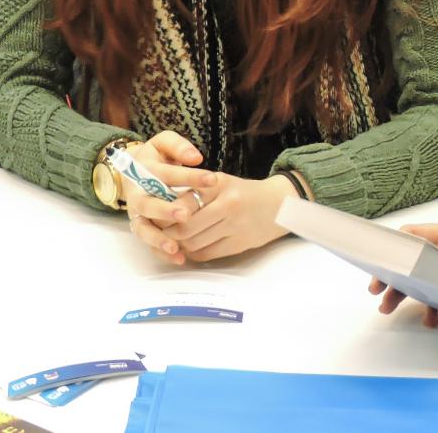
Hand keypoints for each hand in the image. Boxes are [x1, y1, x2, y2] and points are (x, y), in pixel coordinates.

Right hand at [122, 130, 217, 266]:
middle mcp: (137, 195)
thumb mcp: (164, 143)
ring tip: (177, 247)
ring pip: (144, 229)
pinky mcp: (141, 228)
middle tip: (186, 215)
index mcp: (145, 172)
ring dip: (160, 239)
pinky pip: (149, 243)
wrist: (132, 171)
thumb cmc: (156, 157)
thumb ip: (178, 146)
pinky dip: (161, 252)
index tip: (213, 179)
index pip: (168, 174)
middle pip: (150, 205)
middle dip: (167, 211)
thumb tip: (195, 157)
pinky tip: (180, 259)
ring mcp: (137, 214)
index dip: (190, 177)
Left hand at [161, 173, 297, 262]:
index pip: (181, 204)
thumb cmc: (243, 193)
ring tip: (178, 241)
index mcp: (218, 184)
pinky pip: (206, 254)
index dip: (164, 215)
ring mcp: (234, 225)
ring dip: (181, 246)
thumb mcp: (220, 184)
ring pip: (193, 243)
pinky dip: (194, 254)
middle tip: (163, 234)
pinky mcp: (239, 243)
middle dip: (169, 234)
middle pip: (185, 227)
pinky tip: (194, 247)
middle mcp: (227, 203)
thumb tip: (161, 211)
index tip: (157, 218)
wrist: (280, 204)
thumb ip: (194, 194)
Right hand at [370, 222, 437, 322]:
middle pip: (409, 261)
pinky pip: (436, 297)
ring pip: (417, 280)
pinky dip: (430, 309)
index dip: (396, 246)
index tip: (382, 261)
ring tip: (388, 308)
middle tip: (377, 292)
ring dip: (402, 294)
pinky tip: (429, 320)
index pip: (414, 235)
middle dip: (391, 275)